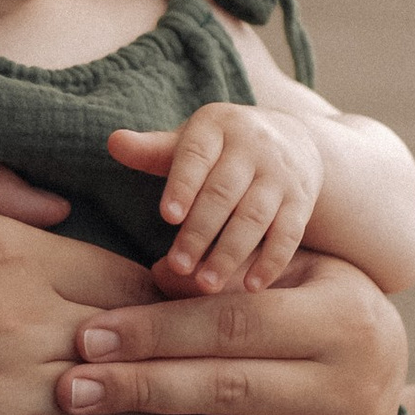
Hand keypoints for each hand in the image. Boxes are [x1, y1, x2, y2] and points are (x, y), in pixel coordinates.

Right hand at [0, 172, 154, 414]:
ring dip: (134, 400)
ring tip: (162, 406)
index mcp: (14, 254)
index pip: (129, 277)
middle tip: (184, 358)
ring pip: (111, 398)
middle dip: (159, 348)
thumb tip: (61, 207)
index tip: (164, 302)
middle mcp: (23, 321)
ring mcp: (5, 384)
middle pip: (133, 340)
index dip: (157, 291)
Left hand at [48, 252, 406, 414]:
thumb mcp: (294, 269)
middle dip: (144, 388)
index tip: (90, 336)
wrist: (392, 361)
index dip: (157, 330)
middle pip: (229, 388)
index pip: (234, 325)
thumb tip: (155, 277)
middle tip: (74, 390)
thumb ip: (230, 274)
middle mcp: (350, 388)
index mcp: (343, 320)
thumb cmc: (319, 299)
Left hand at [110, 105, 323, 294]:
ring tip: (206, 284)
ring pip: (255, 216)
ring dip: (231, 252)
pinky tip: (251, 288)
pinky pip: (289, 234)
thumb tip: (113, 142)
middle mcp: (254, 147)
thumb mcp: (190, 141)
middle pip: (224, 191)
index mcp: (218, 126)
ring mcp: (281, 175)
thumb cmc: (221, 148)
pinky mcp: (301, 202)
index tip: (167, 216)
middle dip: (201, 230)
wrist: (293, 139)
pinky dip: (272, 261)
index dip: (184, 184)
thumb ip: (152, 151)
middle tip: (177, 266)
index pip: (197, 155)